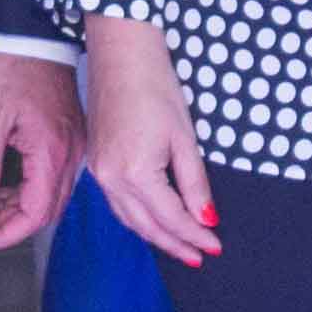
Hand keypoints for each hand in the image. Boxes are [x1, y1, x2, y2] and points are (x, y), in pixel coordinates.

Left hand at [0, 51, 83, 254]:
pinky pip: (53, 179)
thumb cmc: (14, 70)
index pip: (34, 215)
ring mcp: (74, 148)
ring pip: (49, 197)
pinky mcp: (70, 140)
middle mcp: (70, 156)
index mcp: (51, 153)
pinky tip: (6, 184)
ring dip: (18, 207)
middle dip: (10, 223)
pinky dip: (28, 189)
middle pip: (45, 211)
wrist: (36, 38)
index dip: (5, 234)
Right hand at [77, 16, 216, 268]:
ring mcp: (99, 172)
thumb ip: (194, 183)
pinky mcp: (96, 163)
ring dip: (156, 236)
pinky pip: (117, 204)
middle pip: (147, 226)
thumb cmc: (154, 86)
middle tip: (200, 256)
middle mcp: (111, 179)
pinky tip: (152, 221)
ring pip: (129, 219)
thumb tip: (206, 217)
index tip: (215, 246)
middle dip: (175, 244)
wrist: (120, 54)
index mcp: (135, 173)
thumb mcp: (184, 137)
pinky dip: (137, 219)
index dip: (195, 235)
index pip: (171, 218)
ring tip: (180, 247)